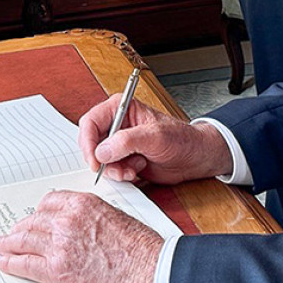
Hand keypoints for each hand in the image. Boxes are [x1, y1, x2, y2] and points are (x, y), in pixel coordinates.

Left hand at [0, 191, 159, 282]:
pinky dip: (10, 261)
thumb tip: (76, 226)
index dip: (38, 212)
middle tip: (12, 232)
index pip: (48, 202)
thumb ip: (88, 217)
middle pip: (34, 221)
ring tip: (1, 245)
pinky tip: (3, 260)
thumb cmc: (138, 247)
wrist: (147, 268)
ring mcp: (59, 245)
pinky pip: (25, 262)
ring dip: (10, 243)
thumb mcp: (113, 217)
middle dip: (21, 228)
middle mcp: (66, 221)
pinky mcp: (56, 269)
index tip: (33, 217)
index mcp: (81, 204)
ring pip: (24, 240)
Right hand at [79, 95, 233, 185]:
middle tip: (116, 168)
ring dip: (114, 169)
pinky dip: (120, 174)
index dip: (88, 142)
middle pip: (91, 142)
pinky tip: (137, 171)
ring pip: (100, 159)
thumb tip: (102, 151)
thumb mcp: (155, 137)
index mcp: (121, 108)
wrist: (194, 158)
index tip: (95, 160)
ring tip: (134, 168)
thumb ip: (127, 141)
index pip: (91, 122)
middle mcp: (117, 124)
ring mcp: (119, 143)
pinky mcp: (123, 158)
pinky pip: (110, 169)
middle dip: (102, 160)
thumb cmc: (181, 139)